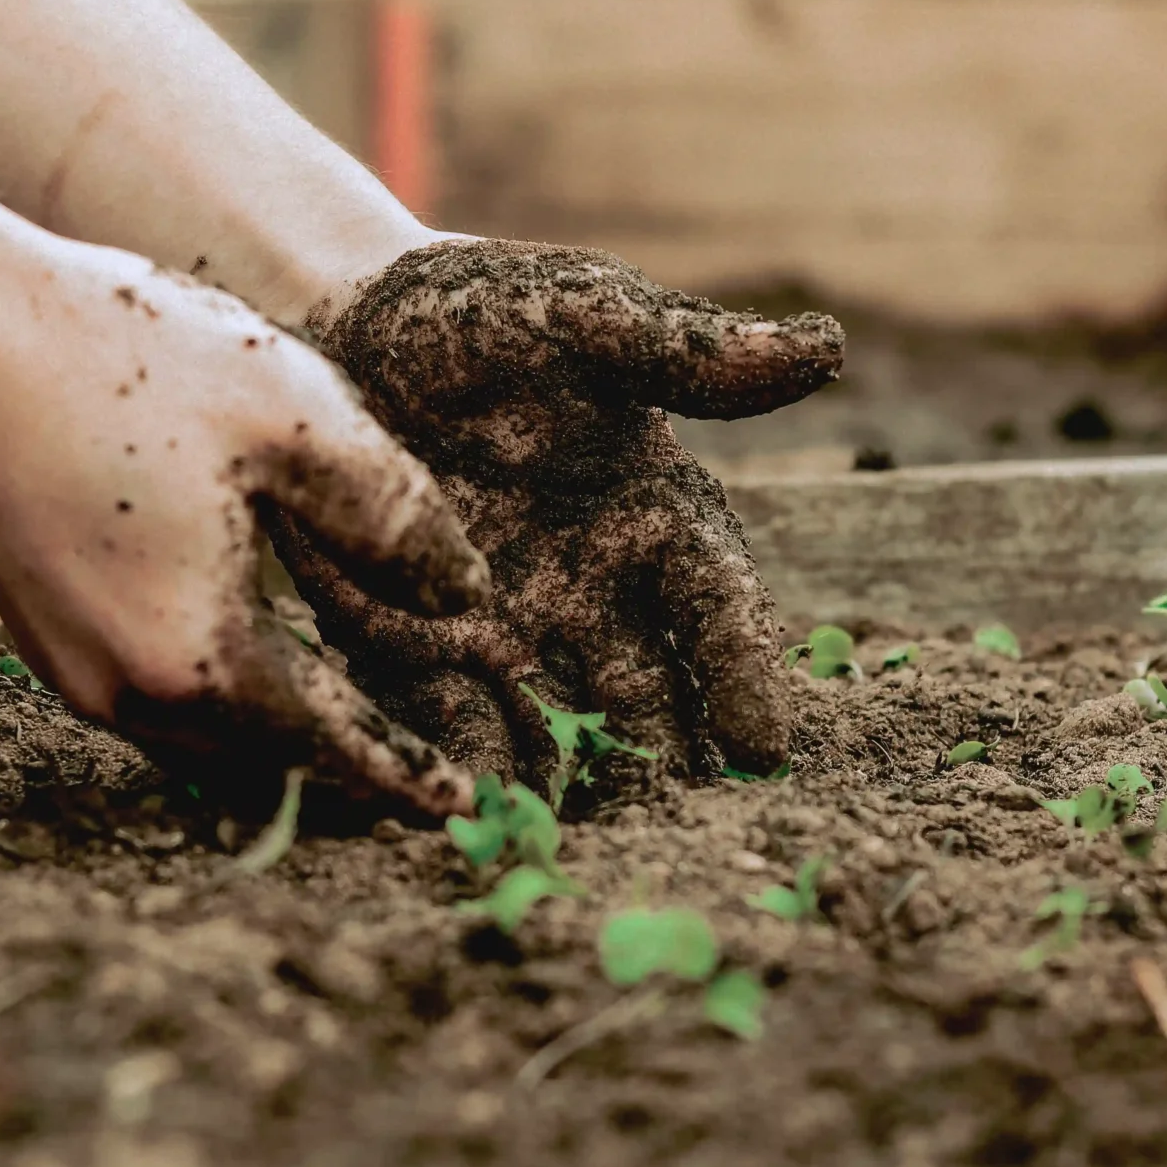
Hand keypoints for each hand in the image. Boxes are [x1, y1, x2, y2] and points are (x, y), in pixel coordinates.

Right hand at [0, 234, 488, 816]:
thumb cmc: (120, 356)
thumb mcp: (295, 416)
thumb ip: (395, 517)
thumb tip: (464, 596)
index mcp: (204, 660)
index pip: (335, 748)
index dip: (408, 775)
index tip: (465, 805)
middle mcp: (130, 693)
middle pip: (268, 763)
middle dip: (346, 765)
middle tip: (424, 757)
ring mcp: (72, 669)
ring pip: (206, 739)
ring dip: (278, 733)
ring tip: (352, 706)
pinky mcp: (40, 633)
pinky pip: (156, 697)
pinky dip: (220, 693)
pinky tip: (256, 643)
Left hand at [271, 240, 843, 786]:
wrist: (339, 329)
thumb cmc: (478, 316)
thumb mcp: (579, 316)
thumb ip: (684, 351)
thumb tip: (826, 348)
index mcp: (656, 518)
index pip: (717, 608)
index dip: (744, 674)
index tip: (763, 747)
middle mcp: (597, 595)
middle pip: (650, 697)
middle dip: (667, 764)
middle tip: (682, 832)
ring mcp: (512, 634)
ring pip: (563, 731)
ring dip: (578, 789)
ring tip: (586, 850)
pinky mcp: (423, 655)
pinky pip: (456, 728)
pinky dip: (472, 773)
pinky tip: (480, 818)